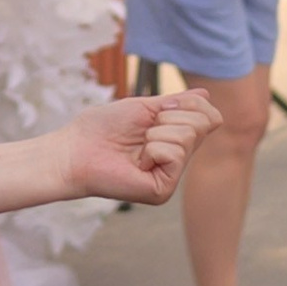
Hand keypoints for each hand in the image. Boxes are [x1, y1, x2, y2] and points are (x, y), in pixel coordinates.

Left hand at [61, 90, 218, 207]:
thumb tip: (206, 95)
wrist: (75, 149)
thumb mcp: (145, 107)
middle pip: (202, 124)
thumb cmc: (102, 128)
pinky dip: (153, 149)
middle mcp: (178, 159)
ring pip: (187, 137)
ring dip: (156, 133)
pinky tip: (137, 161)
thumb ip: (177, 103)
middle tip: (142, 132)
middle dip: (168, 118)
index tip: (159, 110)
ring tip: (137, 147)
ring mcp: (172, 176)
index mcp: (175, 140)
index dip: (189, 104)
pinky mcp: (163, 190)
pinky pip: (174, 155)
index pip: (210, 117)